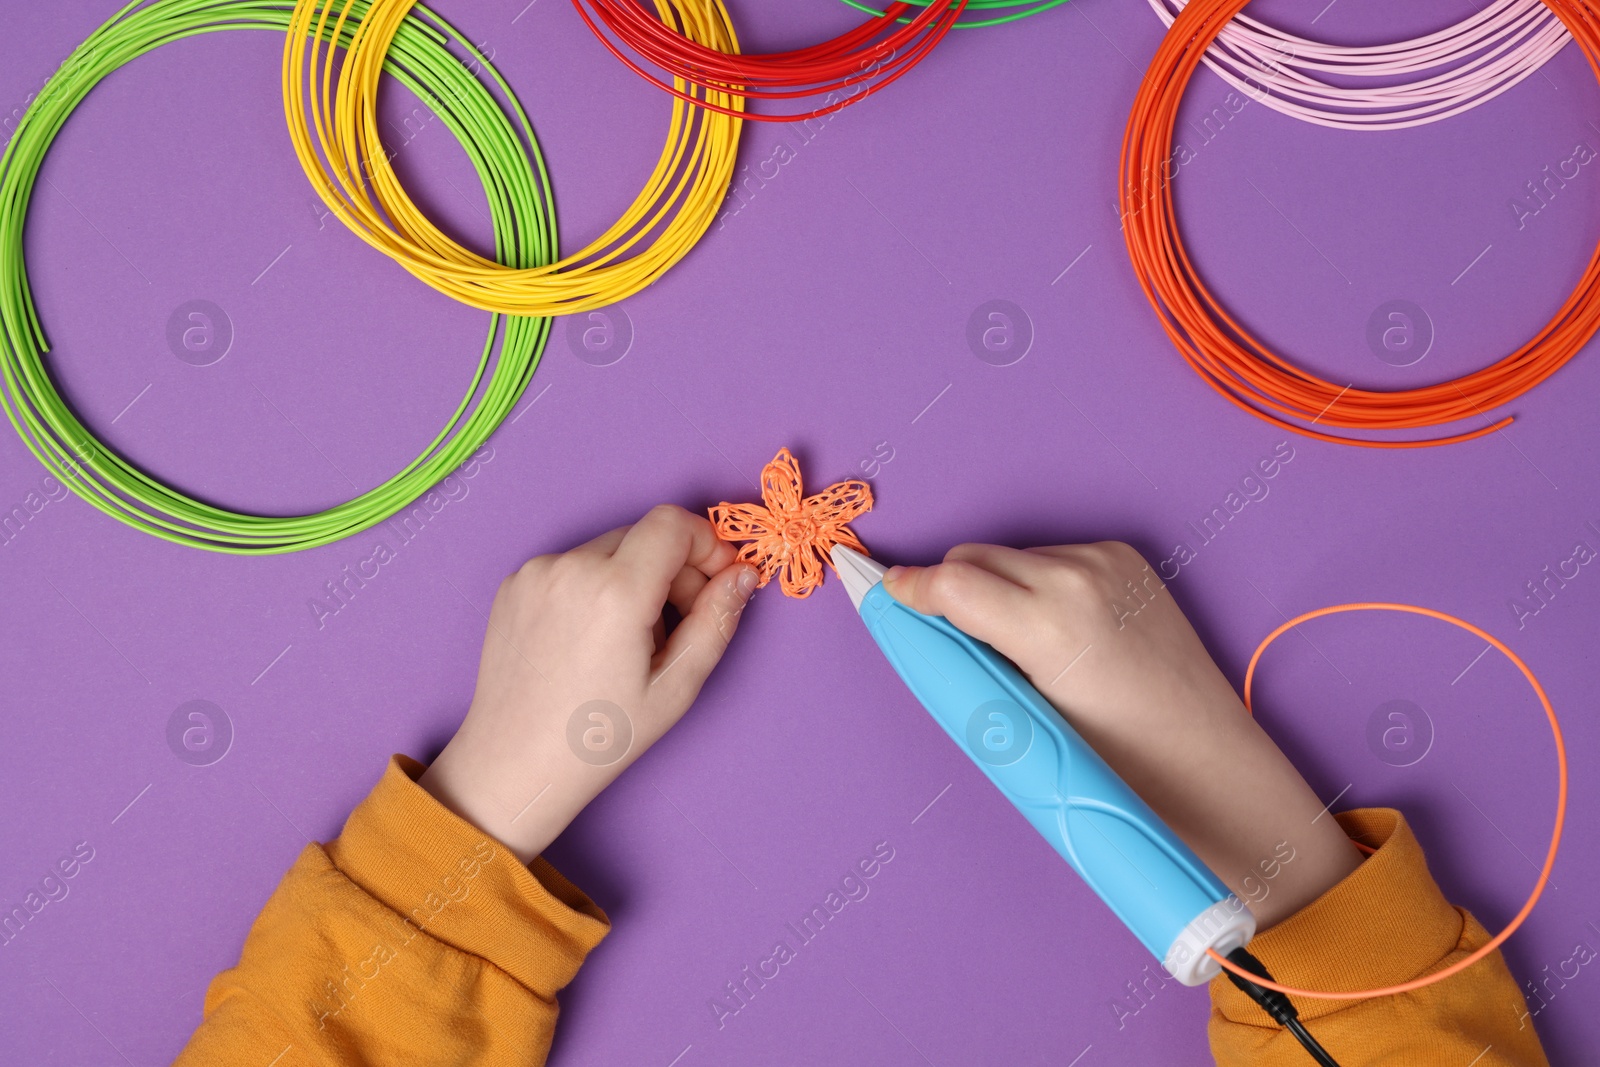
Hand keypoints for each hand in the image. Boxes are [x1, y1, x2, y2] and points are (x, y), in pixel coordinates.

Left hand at [419, 505, 759, 864]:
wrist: (514, 763)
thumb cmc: (598, 737)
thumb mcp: (676, 687)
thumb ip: (717, 620)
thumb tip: (743, 575)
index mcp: (614, 590)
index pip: (673, 523)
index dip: (706, 544)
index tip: (717, 580)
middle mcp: (569, 568)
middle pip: (643, 535)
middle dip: (674, 569)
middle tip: (678, 626)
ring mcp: (535, 573)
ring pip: (609, 549)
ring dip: (634, 578)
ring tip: (629, 641)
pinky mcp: (514, 584)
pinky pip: (573, 565)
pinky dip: (595, 586)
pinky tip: (592, 639)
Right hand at [883, 541, 1360, 928]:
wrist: (1209, 769)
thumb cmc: (1115, 770)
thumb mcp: (1022, 728)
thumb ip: (965, 670)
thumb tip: (923, 634)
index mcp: (1050, 626)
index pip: (951, 581)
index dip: (908, 587)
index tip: (879, 588)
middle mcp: (1081, 580)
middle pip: (975, 557)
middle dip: (950, 589)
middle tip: (947, 638)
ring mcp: (1109, 564)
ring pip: (1012, 556)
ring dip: (996, 587)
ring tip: (1015, 646)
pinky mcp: (1128, 560)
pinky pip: (1053, 558)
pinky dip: (1038, 585)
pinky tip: (1057, 632)